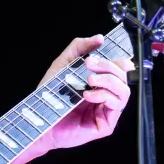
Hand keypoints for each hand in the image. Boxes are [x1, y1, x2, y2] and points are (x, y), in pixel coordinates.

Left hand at [35, 35, 133, 152]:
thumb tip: (99, 38)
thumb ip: (79, 48)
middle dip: (109, 67)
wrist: (39, 119)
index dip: (116, 60)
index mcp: (100, 82)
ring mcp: (107, 111)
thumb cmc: (49, 96)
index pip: (119, 68)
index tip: (96, 56)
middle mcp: (106, 96)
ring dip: (109, 81)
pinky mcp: (106, 124)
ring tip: (89, 80)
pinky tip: (87, 95)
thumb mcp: (63, 65)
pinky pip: (116, 106)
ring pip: (124, 91)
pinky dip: (104, 96)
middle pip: (123, 78)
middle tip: (90, 65)